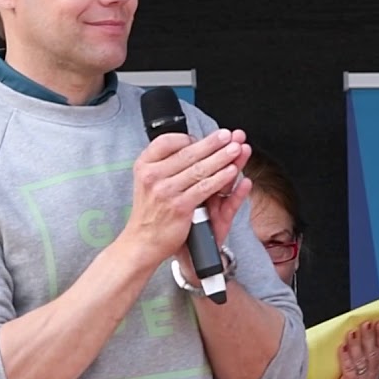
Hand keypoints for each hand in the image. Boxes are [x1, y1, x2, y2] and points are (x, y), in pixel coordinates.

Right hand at [126, 129, 248, 267]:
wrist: (142, 242)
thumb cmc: (149, 212)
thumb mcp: (146, 182)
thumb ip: (164, 165)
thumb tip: (192, 146)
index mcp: (144, 166)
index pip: (165, 142)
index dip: (186, 137)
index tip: (200, 138)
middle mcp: (153, 176)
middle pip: (187, 153)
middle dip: (212, 143)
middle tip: (228, 135)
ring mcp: (166, 191)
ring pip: (200, 169)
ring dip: (222, 158)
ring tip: (236, 149)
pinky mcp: (180, 206)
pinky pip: (205, 188)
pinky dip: (221, 178)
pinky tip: (232, 171)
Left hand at [313, 320, 378, 378]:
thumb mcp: (350, 372)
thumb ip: (354, 358)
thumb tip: (352, 335)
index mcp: (372, 374)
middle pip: (373, 354)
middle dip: (371, 337)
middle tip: (367, 323)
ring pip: (362, 360)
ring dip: (359, 344)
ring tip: (354, 332)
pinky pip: (349, 369)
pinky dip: (346, 357)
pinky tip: (342, 347)